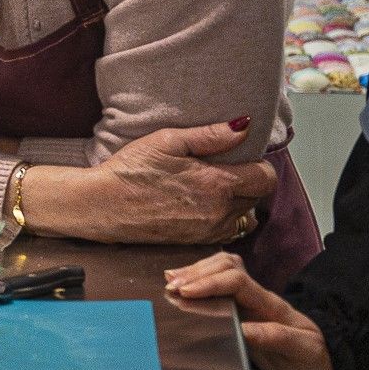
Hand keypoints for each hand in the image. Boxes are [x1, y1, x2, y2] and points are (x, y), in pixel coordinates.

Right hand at [34, 120, 276, 243]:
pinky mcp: (197, 242)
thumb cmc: (131, 170)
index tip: (240, 157)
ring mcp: (208, 231)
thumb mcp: (168, 141)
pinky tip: (200, 204)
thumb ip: (211, 136)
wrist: (102, 205)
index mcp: (216, 184)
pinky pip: (227, 230)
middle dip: (248, 182)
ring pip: (244, 216)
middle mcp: (218, 212)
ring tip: (211, 187)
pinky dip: (223, 217)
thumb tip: (244, 126)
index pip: (266, 179)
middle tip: (222, 168)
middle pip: (258, 198)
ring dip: (237, 202)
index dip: (259, 165)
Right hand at [163, 251, 330, 369]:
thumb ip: (275, 338)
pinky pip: (219, 281)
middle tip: (171, 286)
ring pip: (222, 268)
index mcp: (270, 305)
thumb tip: (242, 330)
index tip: (185, 292)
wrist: (322, 361)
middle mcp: (258, 295)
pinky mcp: (241, 306)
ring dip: (195, 270)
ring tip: (170, 280)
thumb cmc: (311, 357)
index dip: (209, 283)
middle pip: (227, 266)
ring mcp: (249, 298)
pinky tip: (182, 283)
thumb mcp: (300, 351)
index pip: (237, 281)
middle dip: (197, 272)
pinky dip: (198, 278)